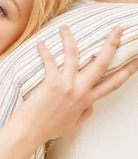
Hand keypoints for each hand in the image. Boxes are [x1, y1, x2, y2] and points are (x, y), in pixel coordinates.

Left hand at [20, 25, 137, 141]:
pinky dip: (44, 51)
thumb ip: (85, 113)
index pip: (113, 83)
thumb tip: (91, 105)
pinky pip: (50, 60)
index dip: (127, 70)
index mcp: (87, 100)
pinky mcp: (52, 82)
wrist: (30, 131)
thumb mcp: (74, 125)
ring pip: (74, 55)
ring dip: (69, 39)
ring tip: (64, 27)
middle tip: (117, 29)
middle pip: (101, 63)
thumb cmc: (49, 129)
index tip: (137, 59)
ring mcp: (68, 85)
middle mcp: (81, 91)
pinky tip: (40, 43)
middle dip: (111, 44)